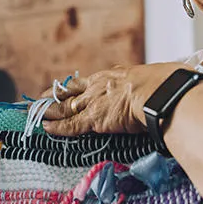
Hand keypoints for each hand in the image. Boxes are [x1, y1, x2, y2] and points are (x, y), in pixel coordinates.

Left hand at [41, 63, 184, 135]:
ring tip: (34, 113)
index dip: (76, 87)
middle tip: (40, 99)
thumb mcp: (155, 78)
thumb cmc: (166, 86)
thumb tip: (168, 84)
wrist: (160, 94)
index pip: (90, 82)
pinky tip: (45, 128)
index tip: (67, 88)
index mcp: (115, 75)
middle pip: (70, 91)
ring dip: (48, 111)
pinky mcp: (94, 119)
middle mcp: (100, 86)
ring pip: (65, 107)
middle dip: (54, 96)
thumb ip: (151, 84)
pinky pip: (70, 125)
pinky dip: (56, 127)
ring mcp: (95, 102)